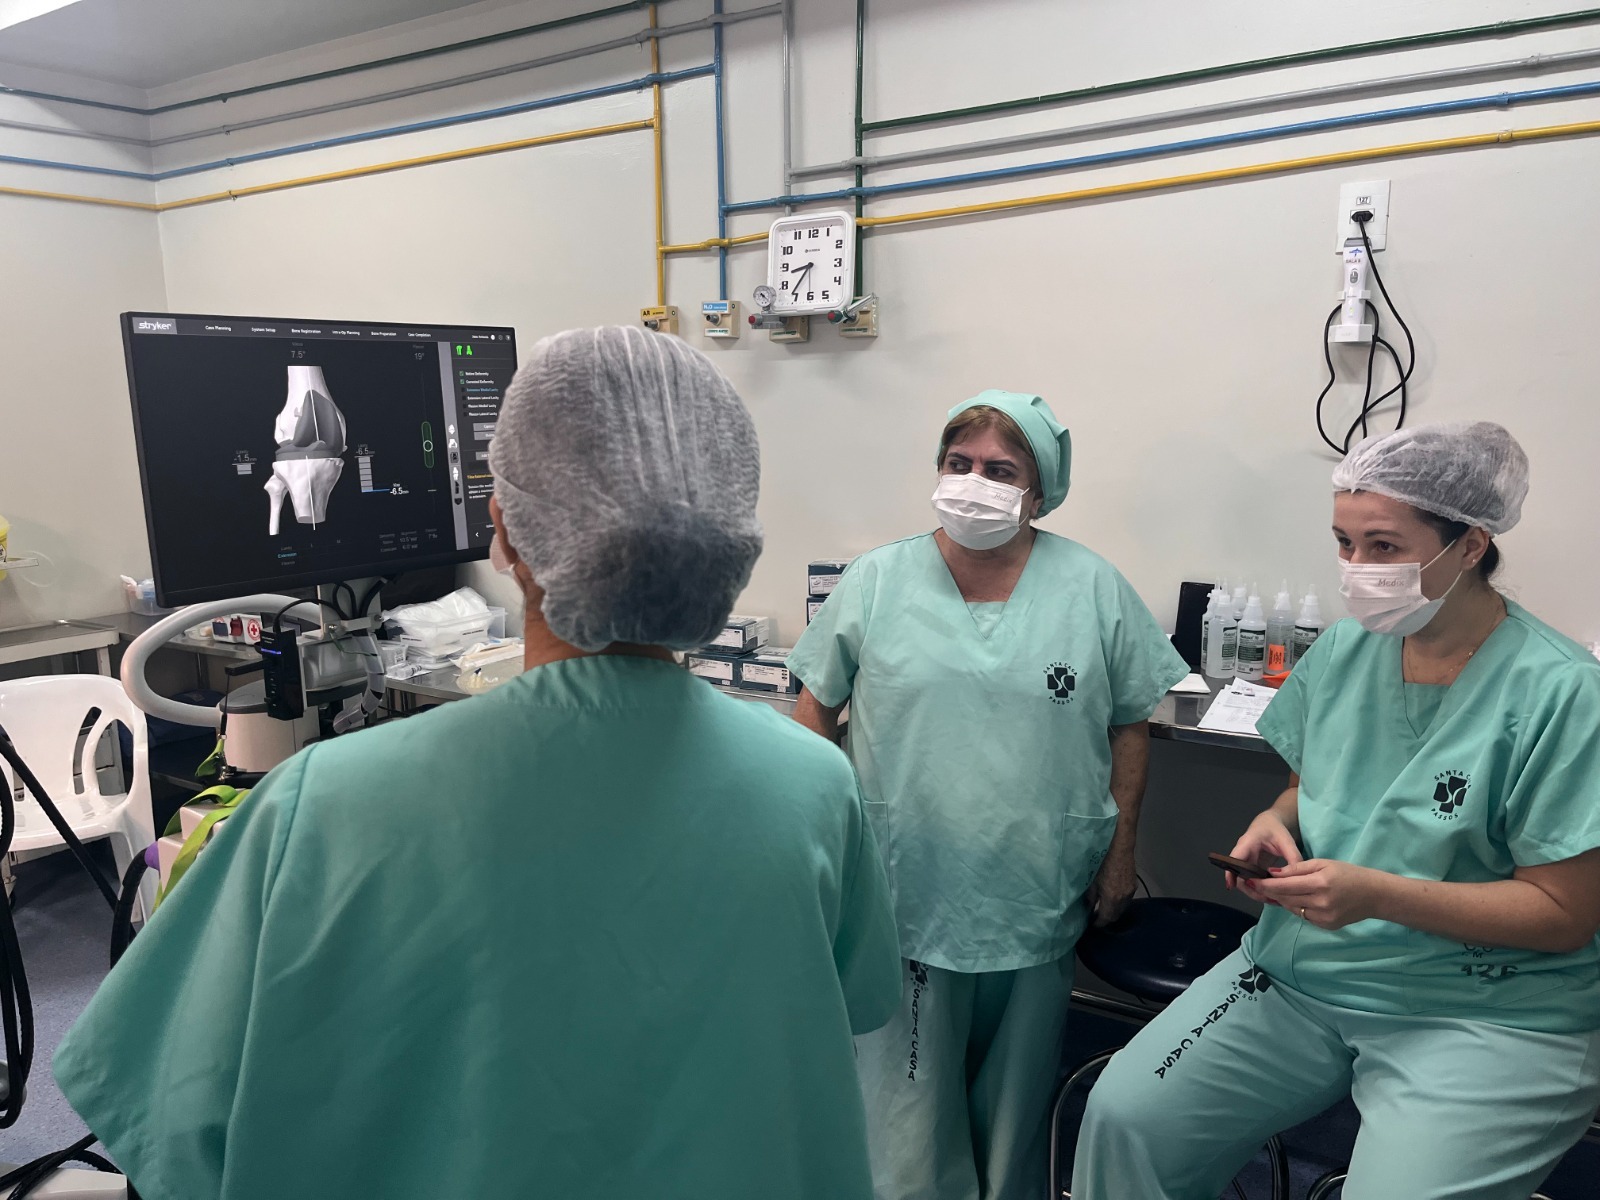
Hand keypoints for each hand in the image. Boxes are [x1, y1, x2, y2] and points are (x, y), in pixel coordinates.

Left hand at [1089, 846, 1136, 926]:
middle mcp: (1122, 899)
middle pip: (1115, 916)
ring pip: (1122, 909)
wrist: (1119, 850)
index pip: (1106, 918)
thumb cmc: (1102, 863)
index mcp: (1111, 898)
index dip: (1099, 923)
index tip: (1093, 923)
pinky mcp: (1133, 887)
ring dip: (1114, 911)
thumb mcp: (1092, 881)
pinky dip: (1119, 904)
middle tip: (1097, 916)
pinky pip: (1127, 901)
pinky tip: (1113, 898)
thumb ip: (1091, 898)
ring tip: (1104, 908)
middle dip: (1106, 919)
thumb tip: (1089, 908)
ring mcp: (1130, 893)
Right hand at [1226, 810, 1302, 902]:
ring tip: (1274, 900)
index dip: (1230, 873)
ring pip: (1245, 881)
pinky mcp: (1251, 869)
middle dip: (1251, 889)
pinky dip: (1261, 890)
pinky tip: (1273, 895)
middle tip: (1269, 899)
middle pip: (1239, 875)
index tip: (1231, 886)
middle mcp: (1243, 854)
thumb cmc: (1276, 830)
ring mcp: (1246, 863)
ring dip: (1256, 892)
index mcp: (1248, 842)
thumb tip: (1297, 878)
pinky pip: (1252, 881)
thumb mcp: (1286, 841)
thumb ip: (1293, 857)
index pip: (1235, 858)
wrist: (1270, 825)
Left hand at [1253, 860, 1388, 929]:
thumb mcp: (1323, 863)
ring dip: (1282, 899)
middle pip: (1285, 898)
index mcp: (1320, 883)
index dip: (1265, 884)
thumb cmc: (1349, 874)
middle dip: (1269, 891)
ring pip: (1292, 908)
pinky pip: (1303, 916)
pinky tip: (1296, 899)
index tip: (1250, 879)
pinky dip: (1296, 907)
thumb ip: (1297, 868)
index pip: (1284, 886)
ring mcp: (1324, 917)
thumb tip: (1273, 873)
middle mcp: (1321, 903)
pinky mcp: (1326, 926)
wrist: (1374, 895)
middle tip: (1256, 883)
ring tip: (1274, 890)